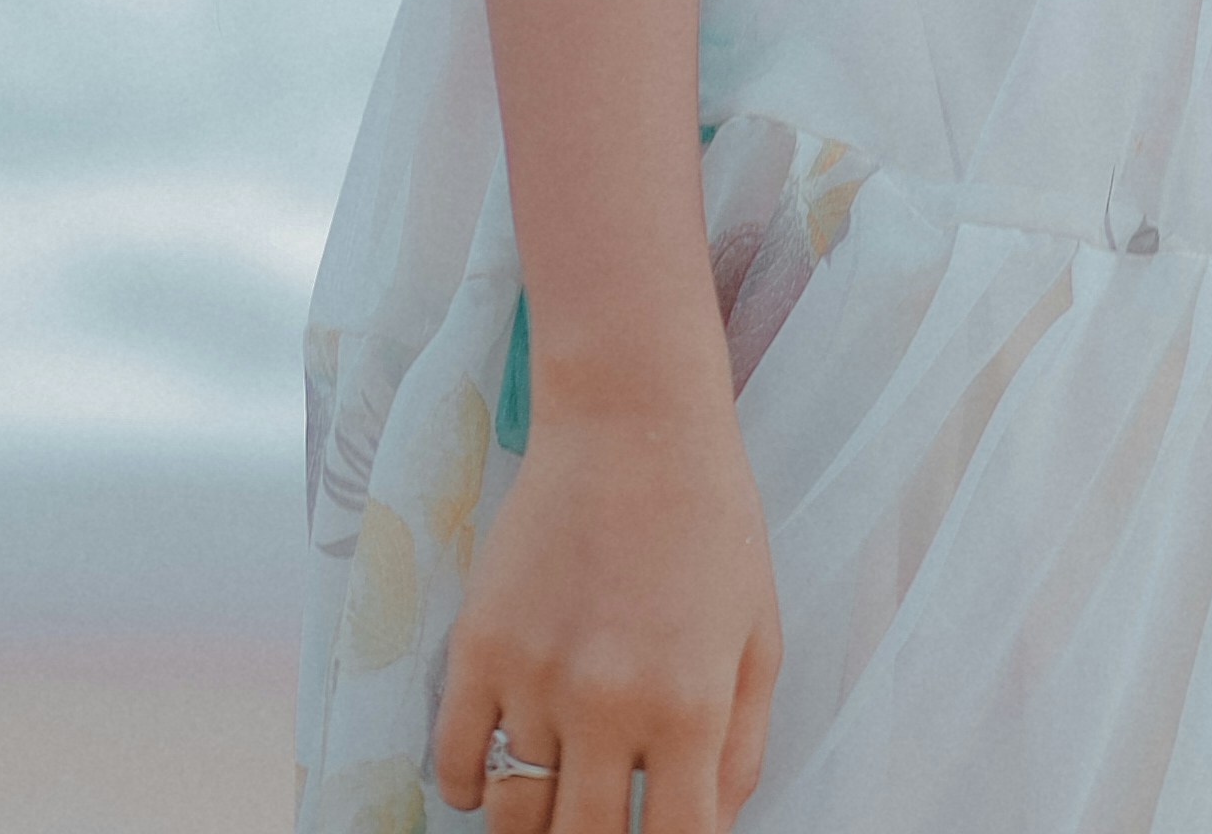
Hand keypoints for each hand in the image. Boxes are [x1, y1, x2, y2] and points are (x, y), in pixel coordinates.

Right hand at [431, 373, 780, 830]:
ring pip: (514, 817)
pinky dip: (469, 788)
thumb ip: (741, 752)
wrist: (630, 419)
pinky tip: (497, 773)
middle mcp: (607, 703)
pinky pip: (454, 764)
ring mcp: (534, 676)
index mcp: (688, 708)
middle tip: (600, 818)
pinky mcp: (477, 645)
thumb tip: (708, 831)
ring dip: (534, 823)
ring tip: (554, 801)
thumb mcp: (757, 640)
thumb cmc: (710, 526)